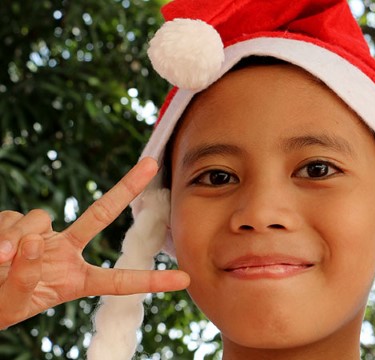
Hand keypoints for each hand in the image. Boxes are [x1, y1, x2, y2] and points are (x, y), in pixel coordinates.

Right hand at [0, 157, 188, 328]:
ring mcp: (42, 235)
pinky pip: (12, 220)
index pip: (118, 279)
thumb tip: (28, 242)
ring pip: (40, 218)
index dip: (151, 281)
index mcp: (76, 279)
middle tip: (152, 164)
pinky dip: (2, 234)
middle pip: (100, 214)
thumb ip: (22, 281)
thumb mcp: (14, 304)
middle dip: (126, 188)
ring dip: (19, 237)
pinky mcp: (16, 224)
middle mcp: (65, 251)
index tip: (185, 280)